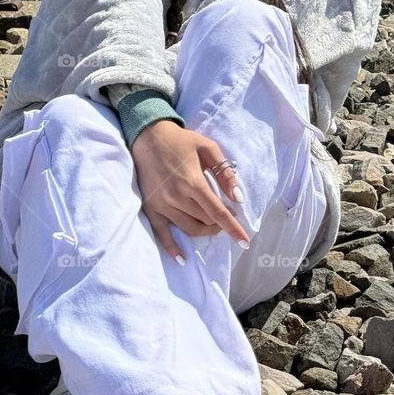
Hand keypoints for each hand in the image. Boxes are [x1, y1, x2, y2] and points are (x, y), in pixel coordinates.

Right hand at [130, 120, 247, 263]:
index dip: (233, 228)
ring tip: (213, 225)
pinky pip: (162, 233)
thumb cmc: (181, 141)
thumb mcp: (208, 148)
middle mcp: (177, 197)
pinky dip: (172, 248)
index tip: (245, 242)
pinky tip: (182, 259)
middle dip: (221, 223)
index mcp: (193, 182)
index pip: (218, 212)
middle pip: (205, 221)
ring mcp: (162, 204)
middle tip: (228, 216)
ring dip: (205, 230)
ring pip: (189, 228)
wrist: (148, 136)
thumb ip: (225, 173)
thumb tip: (238, 198)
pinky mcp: (151, 207)